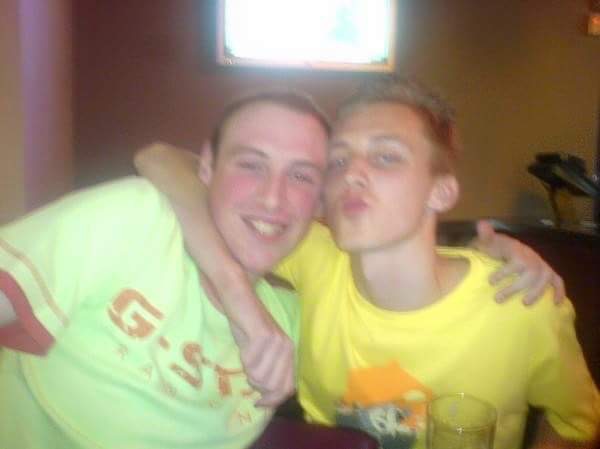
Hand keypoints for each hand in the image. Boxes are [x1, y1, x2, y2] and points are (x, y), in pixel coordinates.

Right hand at [205, 273, 295, 407]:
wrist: (241, 301)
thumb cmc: (248, 327)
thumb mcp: (262, 353)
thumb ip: (267, 372)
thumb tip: (265, 398)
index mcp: (290, 353)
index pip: (287, 388)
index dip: (272, 400)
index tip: (258, 403)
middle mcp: (287, 348)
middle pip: (272, 386)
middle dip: (256, 385)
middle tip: (247, 371)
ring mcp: (277, 342)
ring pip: (259, 377)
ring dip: (248, 372)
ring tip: (245, 357)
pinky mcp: (263, 337)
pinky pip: (250, 363)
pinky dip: (243, 359)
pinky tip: (243, 347)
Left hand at [473, 220, 564, 304]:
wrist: (503, 247)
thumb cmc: (495, 247)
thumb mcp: (488, 241)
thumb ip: (486, 235)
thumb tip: (481, 224)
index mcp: (518, 250)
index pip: (516, 260)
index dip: (504, 272)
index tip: (490, 281)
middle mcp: (532, 256)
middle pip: (530, 273)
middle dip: (515, 287)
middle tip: (498, 299)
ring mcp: (541, 264)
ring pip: (544, 278)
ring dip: (536, 292)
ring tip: (524, 304)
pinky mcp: (548, 272)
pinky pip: (558, 281)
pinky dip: (559, 291)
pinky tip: (556, 304)